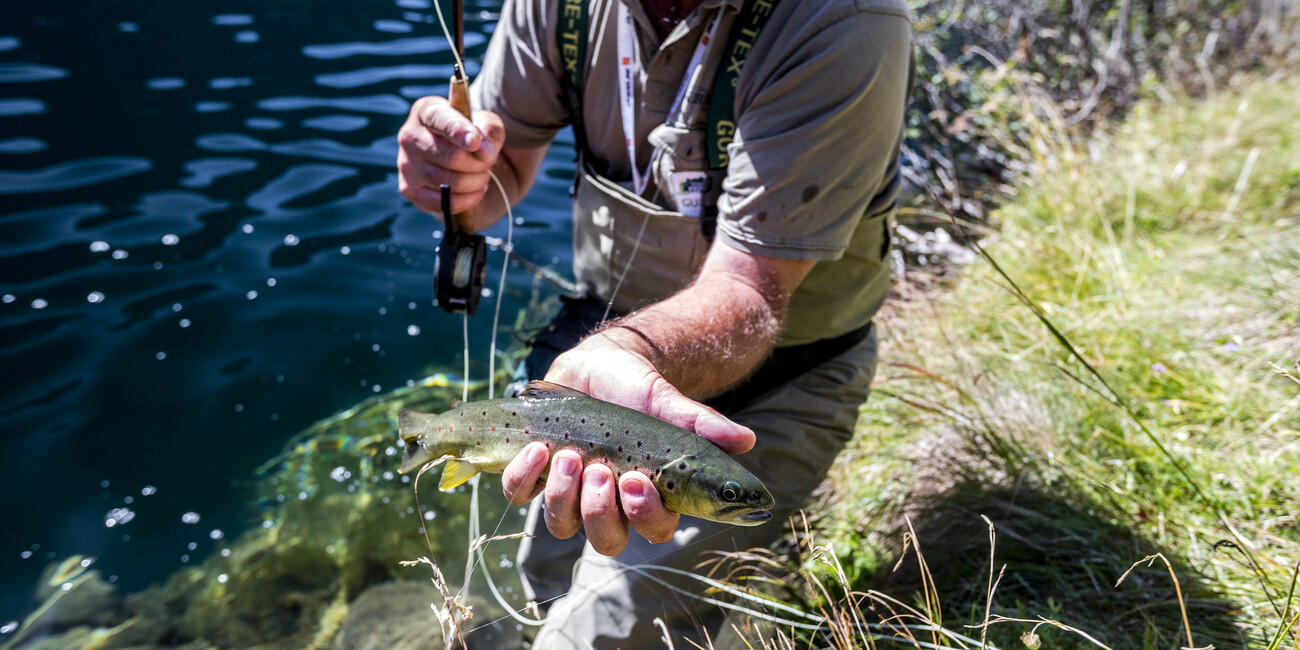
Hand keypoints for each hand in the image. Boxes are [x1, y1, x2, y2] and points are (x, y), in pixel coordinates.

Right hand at [396, 95, 505, 217]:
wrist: (456, 158)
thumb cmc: (470, 134)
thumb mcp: (485, 124)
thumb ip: (490, 130)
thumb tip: (483, 152)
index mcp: (426, 110)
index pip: (440, 120)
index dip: (459, 132)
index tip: (475, 142)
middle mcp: (409, 135)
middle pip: (452, 157)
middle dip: (479, 163)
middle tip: (488, 162)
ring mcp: (406, 164)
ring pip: (450, 182)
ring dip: (477, 182)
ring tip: (482, 175)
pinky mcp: (408, 189)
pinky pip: (444, 203)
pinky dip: (468, 199)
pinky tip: (475, 190)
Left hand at [501, 328, 755, 555]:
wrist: (596, 365)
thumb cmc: (637, 390)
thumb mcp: (666, 402)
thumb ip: (700, 422)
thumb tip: (745, 441)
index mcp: (648, 494)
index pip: (655, 529)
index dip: (646, 515)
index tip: (638, 479)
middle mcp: (609, 504)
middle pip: (606, 540)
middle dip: (601, 511)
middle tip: (603, 470)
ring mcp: (569, 492)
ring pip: (561, 524)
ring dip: (564, 493)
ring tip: (569, 455)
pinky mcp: (534, 475)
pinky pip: (520, 495)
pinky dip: (525, 476)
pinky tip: (539, 448)